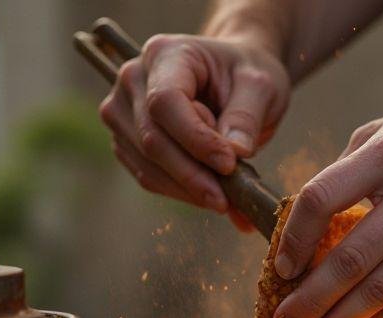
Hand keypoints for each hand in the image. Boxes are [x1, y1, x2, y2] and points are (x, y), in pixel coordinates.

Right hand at [98, 33, 289, 230]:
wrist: (232, 78)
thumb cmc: (245, 75)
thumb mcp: (260, 86)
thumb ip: (247, 117)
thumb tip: (235, 154)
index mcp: (164, 54)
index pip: (165, 102)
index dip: (195, 139)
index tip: (229, 164)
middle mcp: (133, 79)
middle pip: (152, 139)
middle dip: (193, 175)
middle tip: (231, 198)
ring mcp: (122, 112)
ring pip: (148, 165)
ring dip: (189, 189)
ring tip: (228, 197)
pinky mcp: (126, 141)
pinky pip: (148, 177)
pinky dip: (181, 193)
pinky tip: (211, 194)